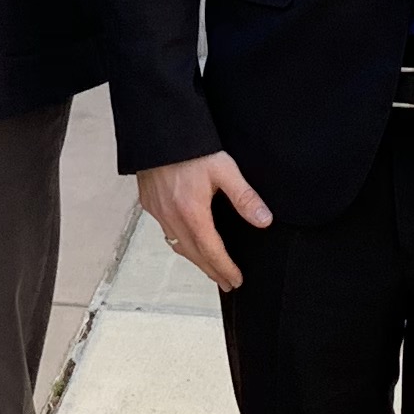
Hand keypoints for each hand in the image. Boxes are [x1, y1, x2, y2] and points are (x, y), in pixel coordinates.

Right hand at [136, 151, 270, 291]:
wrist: (157, 130)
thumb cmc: (190, 148)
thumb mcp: (224, 169)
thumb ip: (245, 197)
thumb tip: (264, 221)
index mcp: (192, 213)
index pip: (211, 251)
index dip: (225, 268)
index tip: (236, 280)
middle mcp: (172, 218)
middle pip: (194, 254)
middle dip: (212, 271)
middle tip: (226, 283)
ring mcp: (158, 212)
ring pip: (177, 245)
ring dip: (195, 259)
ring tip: (209, 266)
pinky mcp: (149, 203)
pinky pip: (165, 232)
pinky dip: (179, 242)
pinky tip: (186, 239)